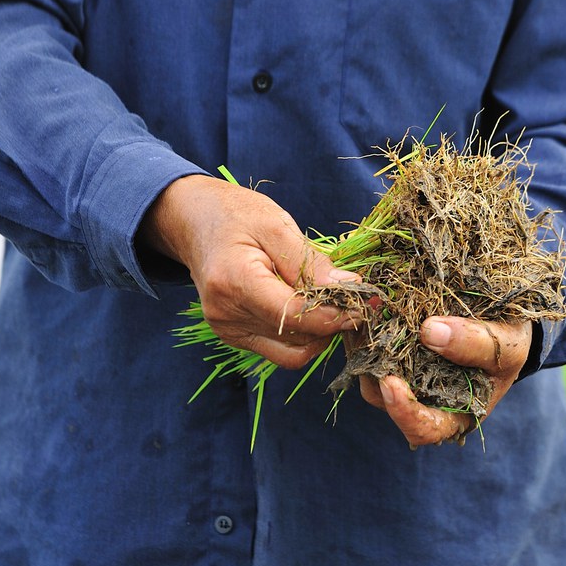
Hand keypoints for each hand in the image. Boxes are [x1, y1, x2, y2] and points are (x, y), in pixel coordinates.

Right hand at [140, 175, 360, 367]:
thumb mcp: (275, 224)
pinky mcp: (234, 336)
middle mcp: (226, 314)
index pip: (295, 315)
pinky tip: (315, 311)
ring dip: (322, 332)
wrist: (195, 222)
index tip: (369, 301)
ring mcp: (227, 330)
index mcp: (234, 282)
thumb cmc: (235, 215)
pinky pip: (281, 350)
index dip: (337, 313)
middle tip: (361, 300)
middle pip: (297, 336)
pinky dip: (305, 336)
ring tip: (338, 303)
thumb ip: (310, 261)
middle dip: (334, 322)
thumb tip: (350, 288)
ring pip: (293, 350)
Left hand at [358, 317, 531, 446]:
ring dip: (365, 343)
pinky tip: (370, 305)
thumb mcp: (506, 346)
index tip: (390, 383)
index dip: (403, 411)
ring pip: (371, 368)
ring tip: (369, 312)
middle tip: (369, 331)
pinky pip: (370, 345)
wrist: (503, 321)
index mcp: (453, 415)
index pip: (422, 428)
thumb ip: (475, 344)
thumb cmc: (510, 344)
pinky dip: (367, 328)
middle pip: (383, 395)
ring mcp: (403, 375)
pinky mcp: (393, 351)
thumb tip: (429, 332)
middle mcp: (420, 399)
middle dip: (374, 365)